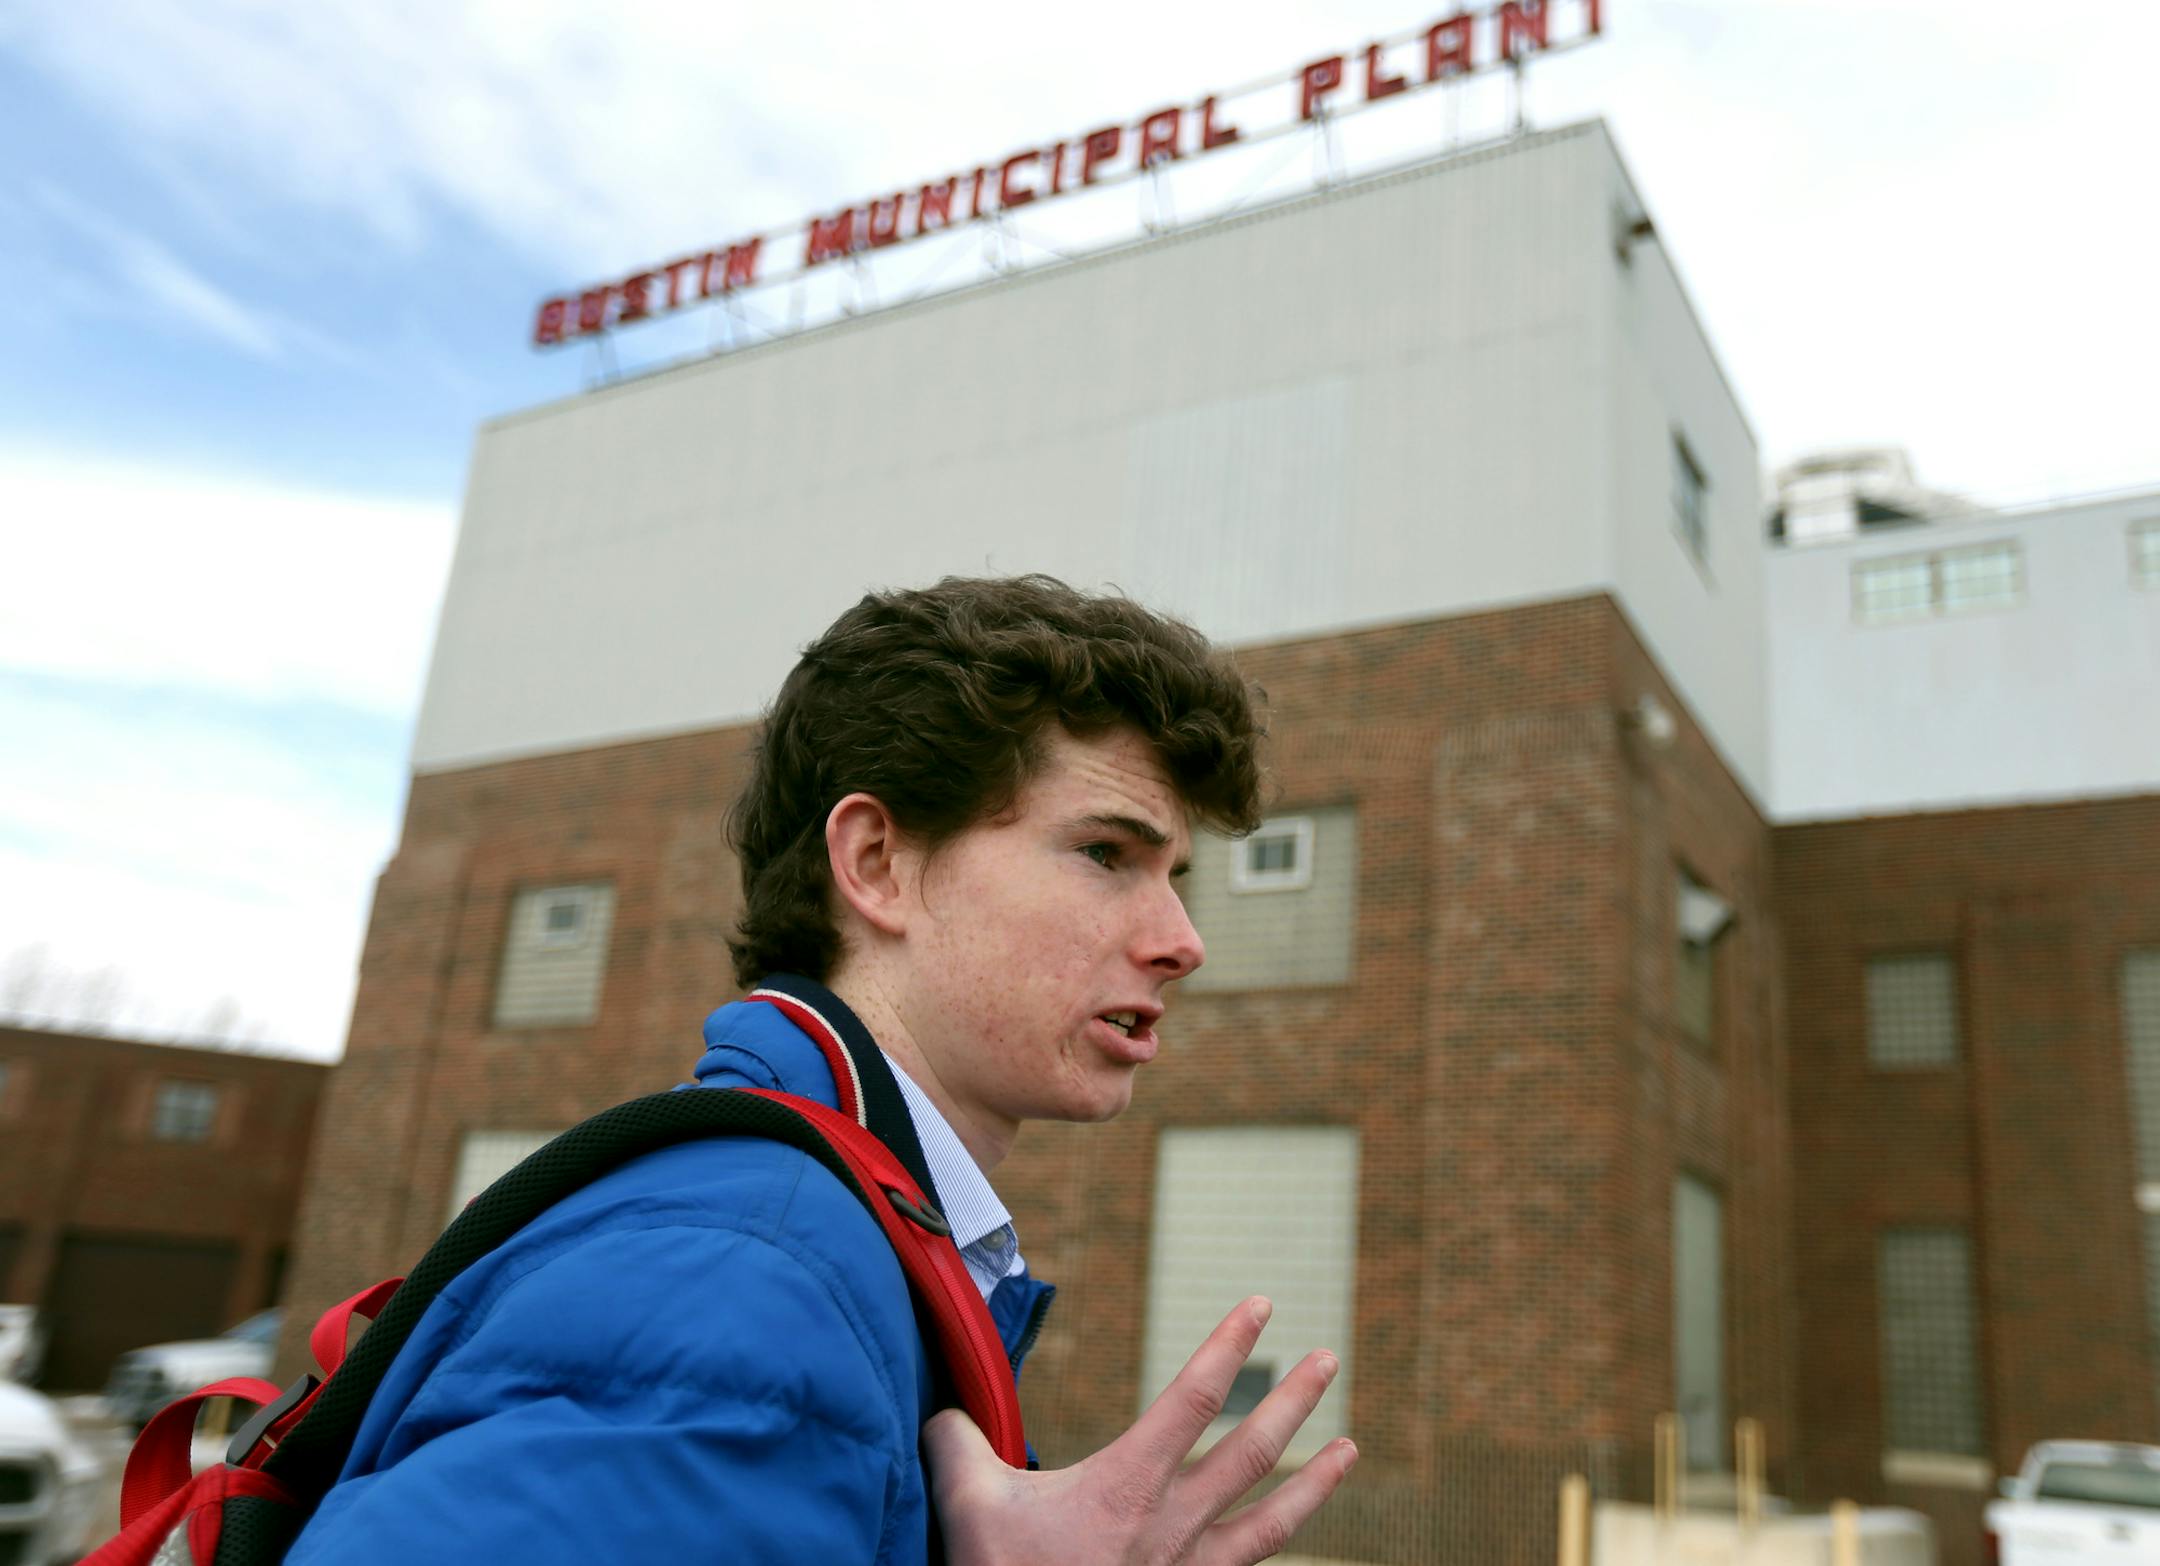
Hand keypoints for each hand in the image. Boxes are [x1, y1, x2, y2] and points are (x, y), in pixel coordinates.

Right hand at [923, 1297, 1356, 1564]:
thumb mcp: (968, 1505)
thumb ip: (960, 1441)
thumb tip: (944, 1407)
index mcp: (1127, 1488)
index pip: (1195, 1399)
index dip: (1230, 1347)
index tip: (1261, 1306)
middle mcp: (1172, 1529)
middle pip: (1250, 1453)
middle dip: (1294, 1402)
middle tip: (1329, 1360)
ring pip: (1271, 1524)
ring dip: (1314, 1483)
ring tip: (1350, 1448)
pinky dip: (1274, 1552)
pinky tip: (1288, 1538)